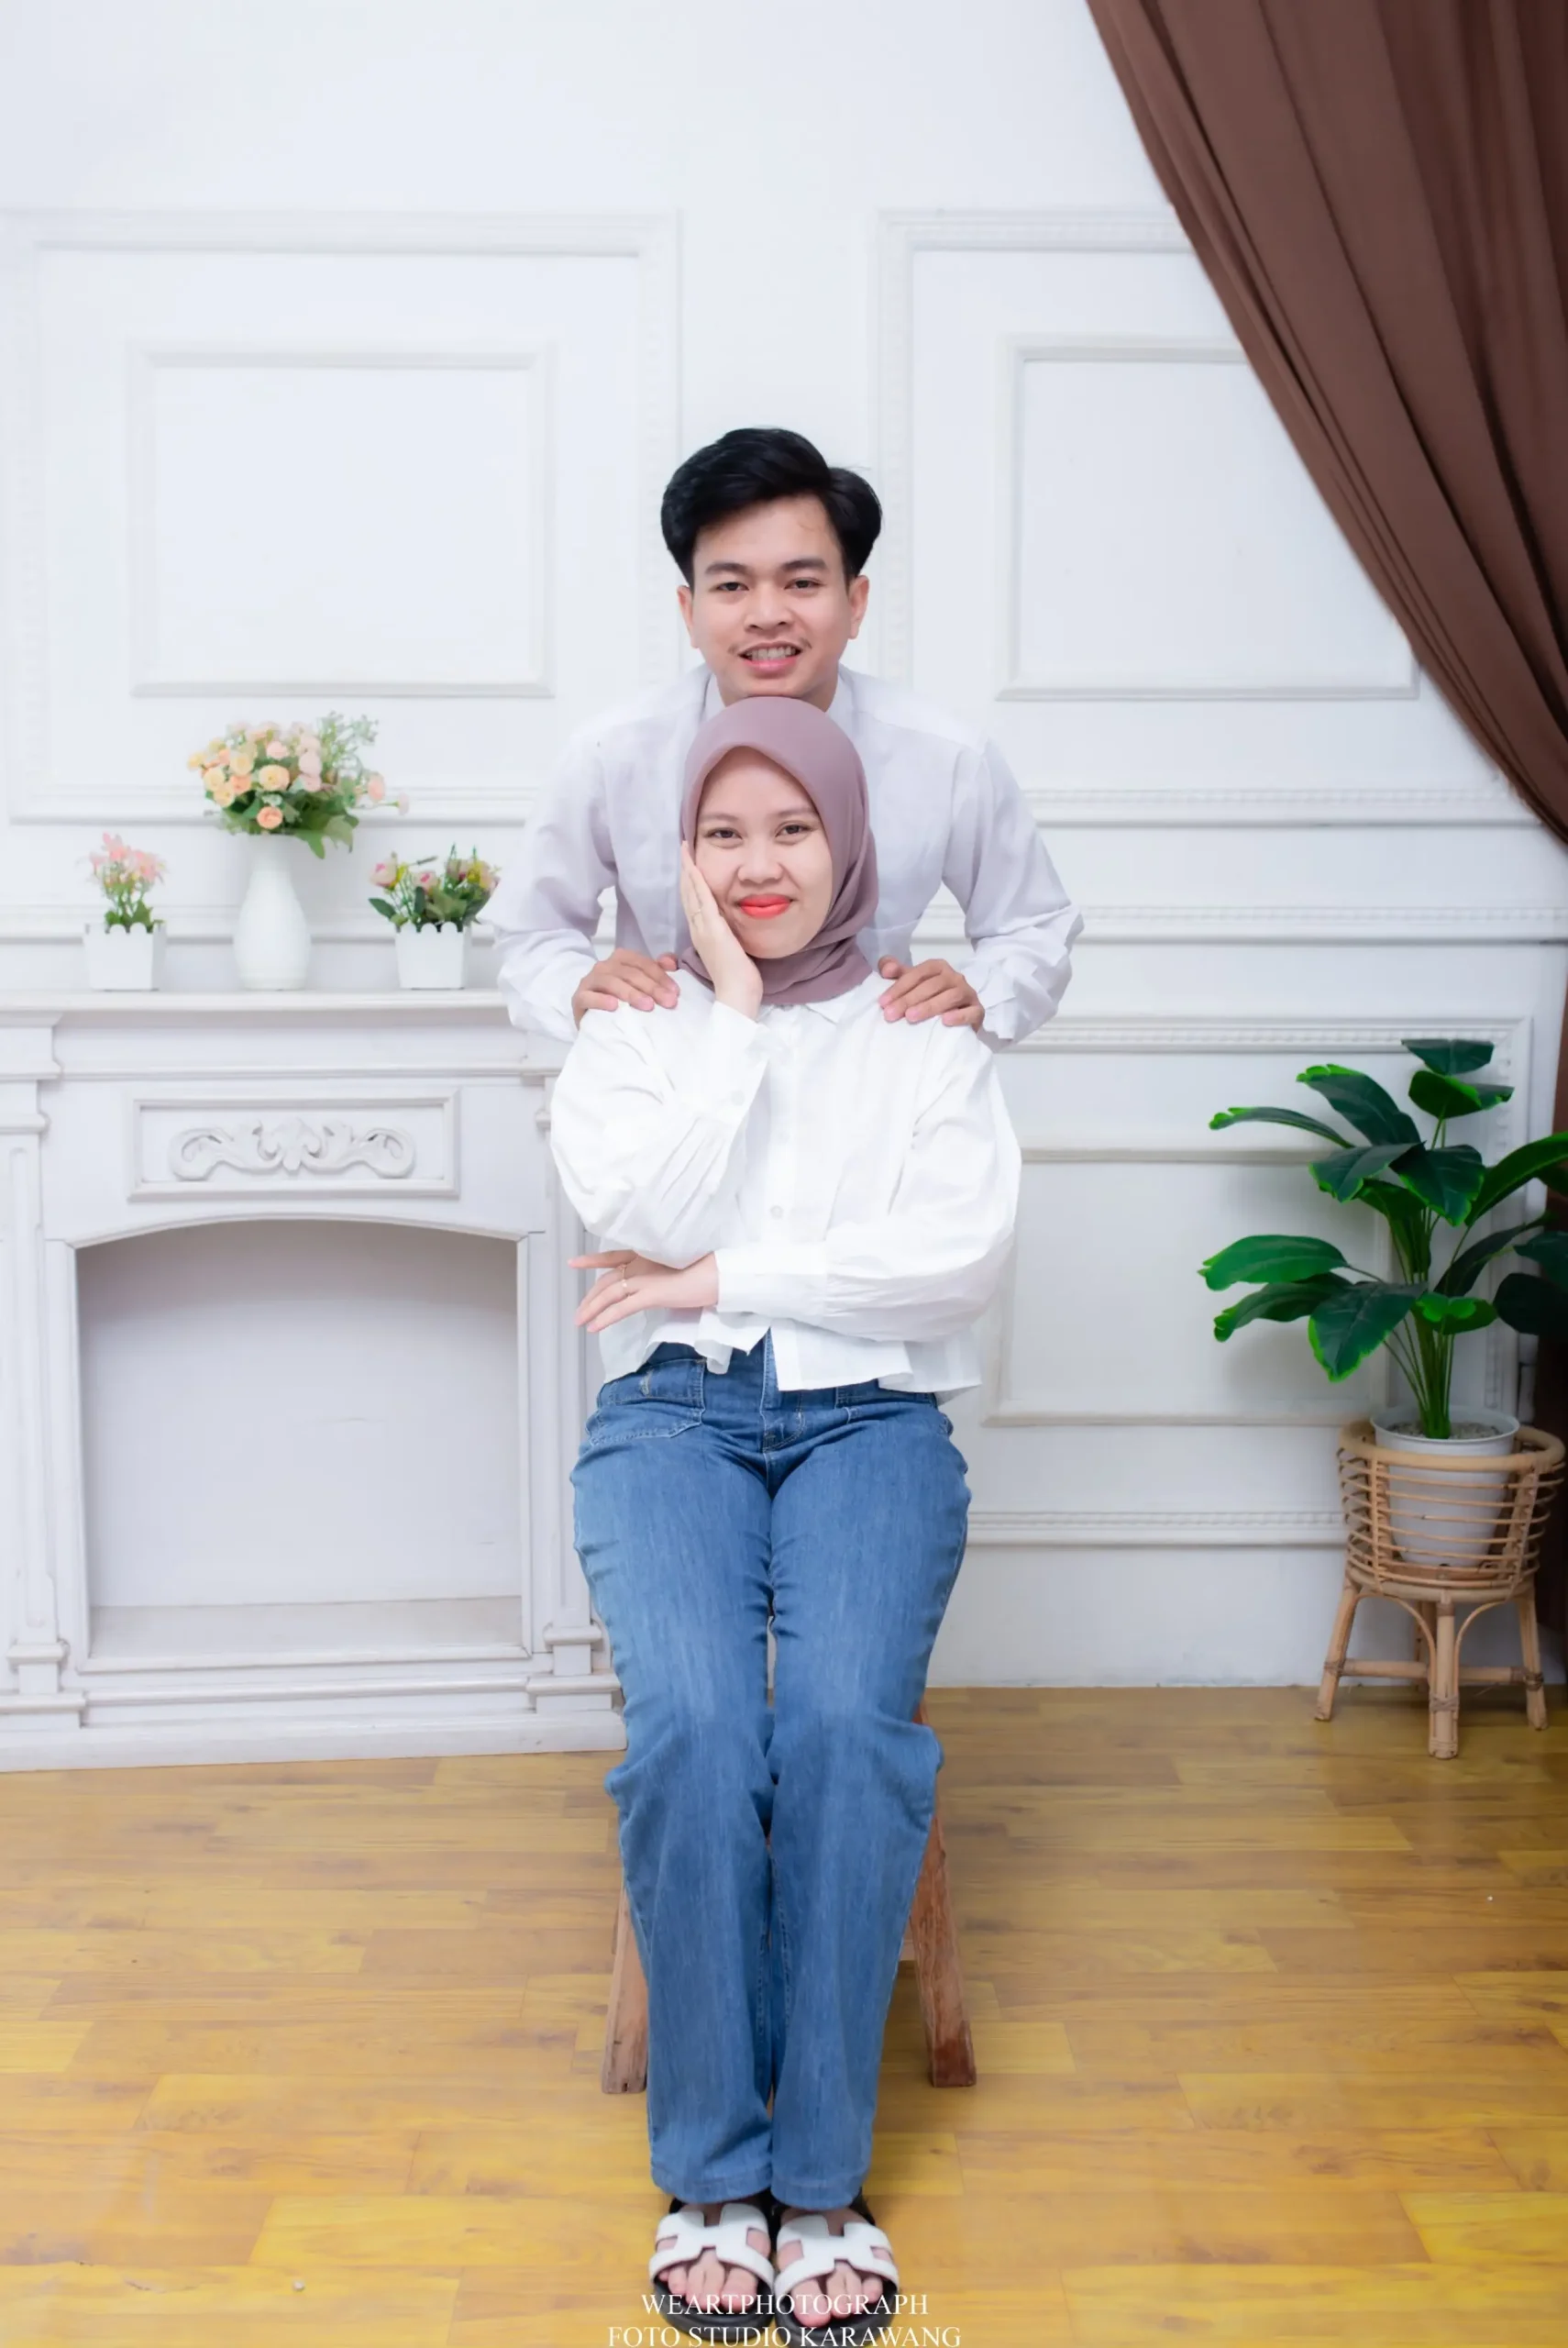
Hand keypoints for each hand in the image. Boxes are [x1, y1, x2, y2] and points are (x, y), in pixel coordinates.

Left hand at [570, 1249, 718, 1333]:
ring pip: (609, 1294)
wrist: (720, 1273)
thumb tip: (659, 1282)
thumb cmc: (707, 1270)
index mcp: (647, 1253)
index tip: (574, 1263)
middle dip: (590, 1297)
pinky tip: (594, 1327)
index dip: (592, 1260)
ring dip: (591, 1309)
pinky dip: (605, 1318)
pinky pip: (621, 1308)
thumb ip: (663, 1271)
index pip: (613, 1256)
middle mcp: (642, 1263)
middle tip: (579, 1311)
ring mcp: (645, 1278)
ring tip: (580, 1322)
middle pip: (607, 1280)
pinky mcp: (651, 1294)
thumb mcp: (679, 1266)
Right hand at [572, 949, 679, 1023]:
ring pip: (611, 982)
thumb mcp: (639, 983)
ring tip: (648, 1006)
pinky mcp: (579, 998)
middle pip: (630, 973)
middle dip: (652, 987)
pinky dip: (601, 1000)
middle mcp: (604, 966)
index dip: (660, 976)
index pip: (642, 963)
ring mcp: (590, 981)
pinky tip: (615, 1007)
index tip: (675, 992)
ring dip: (631, 993)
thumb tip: (671, 962)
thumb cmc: (619, 998)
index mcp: (621, 958)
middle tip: (668, 1002)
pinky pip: (588, 997)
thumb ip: (656, 970)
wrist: (591, 1016)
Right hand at [680, 845, 762, 1017]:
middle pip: (688, 894)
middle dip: (686, 871)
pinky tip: (692, 866)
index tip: (688, 867)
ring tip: (685, 851)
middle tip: (683, 850)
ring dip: (688, 870)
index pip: (693, 904)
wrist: (736, 994)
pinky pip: (702, 899)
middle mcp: (698, 929)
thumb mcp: (730, 953)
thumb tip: (730, 931)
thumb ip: (726, 940)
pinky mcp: (713, 928)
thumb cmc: (736, 980)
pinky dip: (696, 881)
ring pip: (692, 893)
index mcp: (702, 935)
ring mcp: (704, 928)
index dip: (689, 884)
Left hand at [877, 956, 983, 1027]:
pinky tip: (944, 1022)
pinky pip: (972, 1011)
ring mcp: (968, 993)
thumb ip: (897, 973)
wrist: (956, 1021)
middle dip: (909, 999)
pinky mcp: (978, 1011)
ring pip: (951, 996)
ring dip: (929, 1006)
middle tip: (891, 1014)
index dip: (900, 986)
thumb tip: (886, 968)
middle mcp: (955, 977)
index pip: (919, 972)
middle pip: (932, 985)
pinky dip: (959, 1016)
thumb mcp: (911, 983)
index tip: (883, 1002)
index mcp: (938, 967)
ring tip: (911, 1018)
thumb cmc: (929, 999)